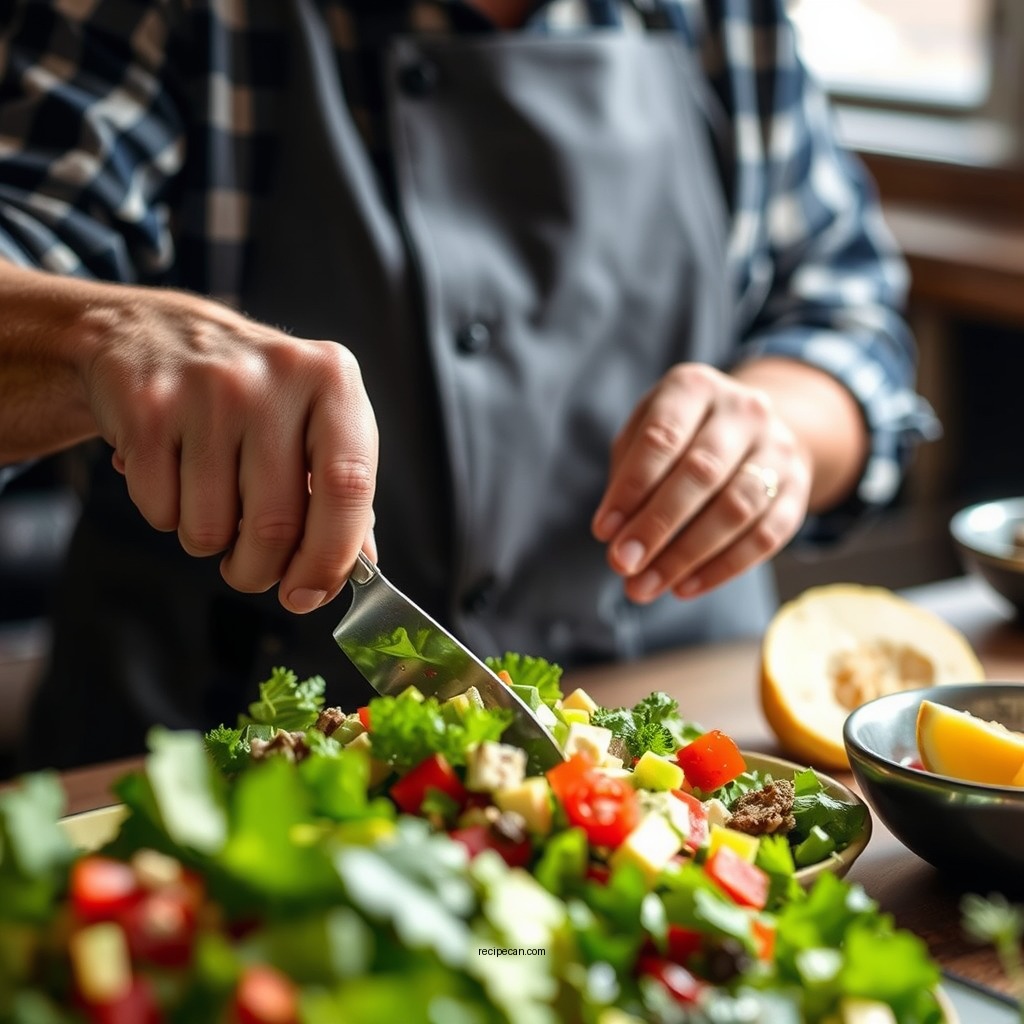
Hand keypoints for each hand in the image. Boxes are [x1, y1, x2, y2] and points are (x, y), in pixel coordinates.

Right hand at [83, 287, 377, 612]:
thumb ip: (343, 494)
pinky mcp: (148, 407)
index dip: (330, 557)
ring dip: (210, 541)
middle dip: (260, 568)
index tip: (310, 594)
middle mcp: (276, 377)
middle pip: (276, 523)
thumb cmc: (251, 395)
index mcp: (332, 380)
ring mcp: (208, 389)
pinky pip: (162, 512)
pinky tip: (173, 474)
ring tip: (210, 498)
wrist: (152, 334)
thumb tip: (358, 567)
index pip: (348, 488)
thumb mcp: (313, 422)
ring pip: (211, 528)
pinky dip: (167, 515)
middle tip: (251, 568)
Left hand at [591, 363, 812, 602]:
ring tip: (646, 586)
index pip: (661, 438)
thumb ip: (627, 475)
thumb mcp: (645, 432)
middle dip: (656, 526)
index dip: (631, 488)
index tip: (603, 531)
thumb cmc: (680, 435)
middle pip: (701, 473)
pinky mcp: (798, 488)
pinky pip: (766, 536)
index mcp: (695, 388)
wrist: (754, 427)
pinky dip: (722, 568)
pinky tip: (685, 587)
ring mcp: (778, 448)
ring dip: (686, 556)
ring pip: (736, 509)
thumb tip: (615, 534)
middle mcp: (744, 411)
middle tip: (623, 565)